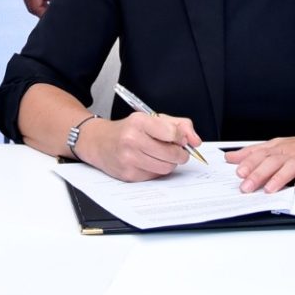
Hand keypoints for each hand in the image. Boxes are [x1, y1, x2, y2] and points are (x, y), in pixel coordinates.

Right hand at [76, 112, 201, 181]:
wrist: (99, 142)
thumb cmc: (128, 129)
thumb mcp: (152, 119)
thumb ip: (179, 125)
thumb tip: (195, 141)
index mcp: (139, 122)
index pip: (173, 133)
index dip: (181, 138)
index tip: (178, 139)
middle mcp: (132, 139)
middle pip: (172, 155)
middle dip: (179, 154)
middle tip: (174, 150)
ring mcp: (129, 159)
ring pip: (166, 168)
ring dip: (168, 163)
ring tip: (159, 155)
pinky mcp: (128, 174)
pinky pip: (155, 176)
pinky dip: (156, 170)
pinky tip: (147, 161)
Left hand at [225, 122, 294, 192]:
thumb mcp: (279, 146)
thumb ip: (255, 153)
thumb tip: (231, 157)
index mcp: (280, 148)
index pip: (260, 154)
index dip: (248, 163)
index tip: (236, 172)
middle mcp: (291, 152)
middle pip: (272, 162)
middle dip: (258, 174)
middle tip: (245, 186)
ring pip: (291, 167)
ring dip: (279, 178)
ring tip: (268, 189)